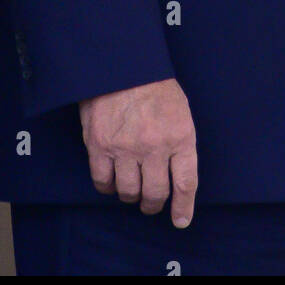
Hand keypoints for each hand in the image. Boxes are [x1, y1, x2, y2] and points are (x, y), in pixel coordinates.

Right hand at [79, 77, 196, 222]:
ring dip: (131, 196)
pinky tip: (111, 180)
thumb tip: (177, 174)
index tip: (181, 221)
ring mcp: (125, 148)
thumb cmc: (154, 85)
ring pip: (128, 192)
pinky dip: (107, 187)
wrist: (121, 63)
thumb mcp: (180, 110)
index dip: (184, 207)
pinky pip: (102, 182)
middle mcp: (154, 146)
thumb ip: (180, 141)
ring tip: (131, 189)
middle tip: (151, 204)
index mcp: (180, 135)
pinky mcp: (99, 146)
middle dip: (153, 204)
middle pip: (155, 193)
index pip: (185, 183)